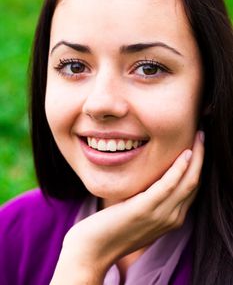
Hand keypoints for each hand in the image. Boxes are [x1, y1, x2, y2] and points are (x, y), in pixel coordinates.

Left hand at [50, 131, 203, 283]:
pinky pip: (168, 186)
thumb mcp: (139, 214)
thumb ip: (151, 200)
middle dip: (201, 158)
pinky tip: (184, 153)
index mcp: (171, 218)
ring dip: (196, 157)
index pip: (192, 188)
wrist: (93, 249)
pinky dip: (179, 169)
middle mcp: (172, 219)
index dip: (197, 165)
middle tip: (201, 135)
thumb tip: (152, 179)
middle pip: (194, 183)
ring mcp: (160, 216)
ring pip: (188, 182)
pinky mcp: (144, 210)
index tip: (197, 145)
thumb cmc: (113, 228)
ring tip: (198, 137)